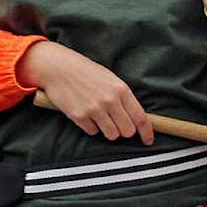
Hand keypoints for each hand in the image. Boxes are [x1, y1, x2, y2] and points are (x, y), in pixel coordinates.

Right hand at [16, 41, 153, 145]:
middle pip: (127, 131)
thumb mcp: (110, 78)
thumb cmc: (85, 71)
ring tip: (99, 116)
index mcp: (121, 89)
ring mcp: (94, 109)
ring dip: (108, 130)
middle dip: (123, 130)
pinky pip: (92, 132)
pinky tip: (85, 113)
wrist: (58, 66)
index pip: (140, 117)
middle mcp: (110, 100)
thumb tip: (134, 118)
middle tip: (116, 123)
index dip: (147, 132)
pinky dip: (91, 126)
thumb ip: (123, 97)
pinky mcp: (79, 116)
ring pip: (112, 135)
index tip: (148, 140)